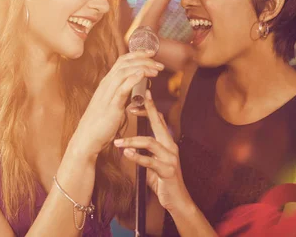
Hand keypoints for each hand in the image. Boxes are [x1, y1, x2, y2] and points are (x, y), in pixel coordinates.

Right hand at [72, 51, 163, 154]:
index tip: (152, 54)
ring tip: (156, 70)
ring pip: (124, 72)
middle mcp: (106, 85)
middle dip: (144, 59)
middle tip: (159, 63)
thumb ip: (123, 93)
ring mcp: (107, 94)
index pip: (122, 61)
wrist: (88, 138)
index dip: (138, 54)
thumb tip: (137, 87)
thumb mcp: (113, 103)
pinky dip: (132, 79)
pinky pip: (122, 89)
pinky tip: (142, 75)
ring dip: (142, 68)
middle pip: (125, 63)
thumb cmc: (101, 123)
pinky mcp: (111, 106)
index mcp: (107, 83)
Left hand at [114, 90, 193, 213]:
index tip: (141, 96)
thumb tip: (132, 143)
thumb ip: (146, 151)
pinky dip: (137, 157)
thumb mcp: (154, 162)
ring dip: (132, 140)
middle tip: (132, 104)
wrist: (177, 200)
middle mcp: (171, 147)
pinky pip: (150, 162)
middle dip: (147, 111)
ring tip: (117, 141)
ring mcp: (170, 158)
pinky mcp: (167, 171)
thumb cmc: (163, 180)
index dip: (150, 107)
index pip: (159, 120)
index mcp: (168, 142)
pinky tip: (126, 153)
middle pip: (158, 124)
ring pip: (150, 142)